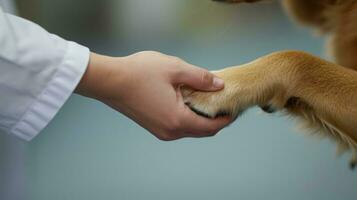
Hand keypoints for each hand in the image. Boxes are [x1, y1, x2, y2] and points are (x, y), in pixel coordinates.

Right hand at [76, 51, 230, 139]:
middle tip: (225, 105)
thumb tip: (219, 85)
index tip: (234, 109)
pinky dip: (189, 118)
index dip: (226, 120)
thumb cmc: (140, 73)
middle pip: (202, 132)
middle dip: (216, 121)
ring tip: (209, 101)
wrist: (110, 81)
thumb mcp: (175, 69)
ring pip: (190, 130)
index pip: (211, 127)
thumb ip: (201, 78)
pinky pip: (178, 127)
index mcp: (178, 120)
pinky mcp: (153, 127)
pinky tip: (190, 103)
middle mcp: (170, 131)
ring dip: (202, 119)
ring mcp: (160, 131)